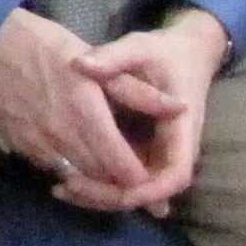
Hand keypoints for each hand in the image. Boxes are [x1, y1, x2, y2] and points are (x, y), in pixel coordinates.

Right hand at [0, 9, 156, 211]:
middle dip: (121, 184)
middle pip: (102, 179)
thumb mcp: (99, 61)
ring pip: (77, 180)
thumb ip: (138, 91)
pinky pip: (52, 170)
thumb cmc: (48, 47)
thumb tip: (181, 108)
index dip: (142, 178)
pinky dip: (70, 171)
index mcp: (87, 115)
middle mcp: (63, 137)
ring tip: (109, 174)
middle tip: (136, 179)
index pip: (123, 168)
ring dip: (96, 181)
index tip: (151, 172)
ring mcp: (38, 145)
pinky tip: (77, 160)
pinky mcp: (20, 147)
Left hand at [75, 9, 226, 212]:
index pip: (174, 175)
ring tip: (59, 189)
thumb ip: (114, 58)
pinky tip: (64, 177)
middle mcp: (174, 149)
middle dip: (111, 196)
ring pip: (136, 188)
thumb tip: (79, 65)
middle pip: (150, 191)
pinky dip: (101, 181)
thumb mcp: (140, 48)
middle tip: (65, 188)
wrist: (185, 52)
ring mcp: (159, 152)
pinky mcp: (145, 150)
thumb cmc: (164, 52)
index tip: (111, 190)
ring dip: (102, 193)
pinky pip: (126, 175)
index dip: (147, 190)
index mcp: (182, 130)